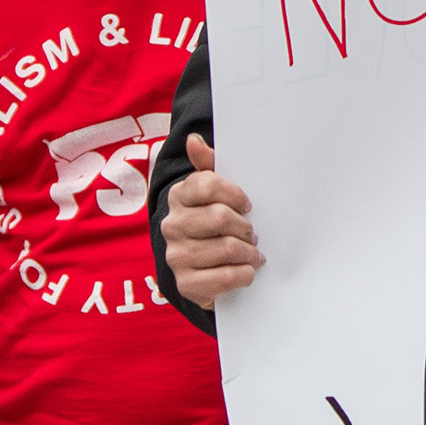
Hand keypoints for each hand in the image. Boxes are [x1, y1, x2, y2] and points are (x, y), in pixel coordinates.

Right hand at [163, 135, 265, 306]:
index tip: (248, 205)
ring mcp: (176, 256)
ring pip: (226, 248)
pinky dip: (244, 274)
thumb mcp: (215, 193)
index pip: (208, 185)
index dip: (235, 195)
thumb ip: (209, 165)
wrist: (203, 269)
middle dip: (245, 227)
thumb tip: (194, 140)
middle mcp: (172, 225)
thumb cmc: (215, 224)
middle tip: (253, 233)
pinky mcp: (186, 284)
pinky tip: (247, 270)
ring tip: (253, 253)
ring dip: (249, 252)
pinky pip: (224, 277)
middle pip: (220, 218)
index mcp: (179, 196)